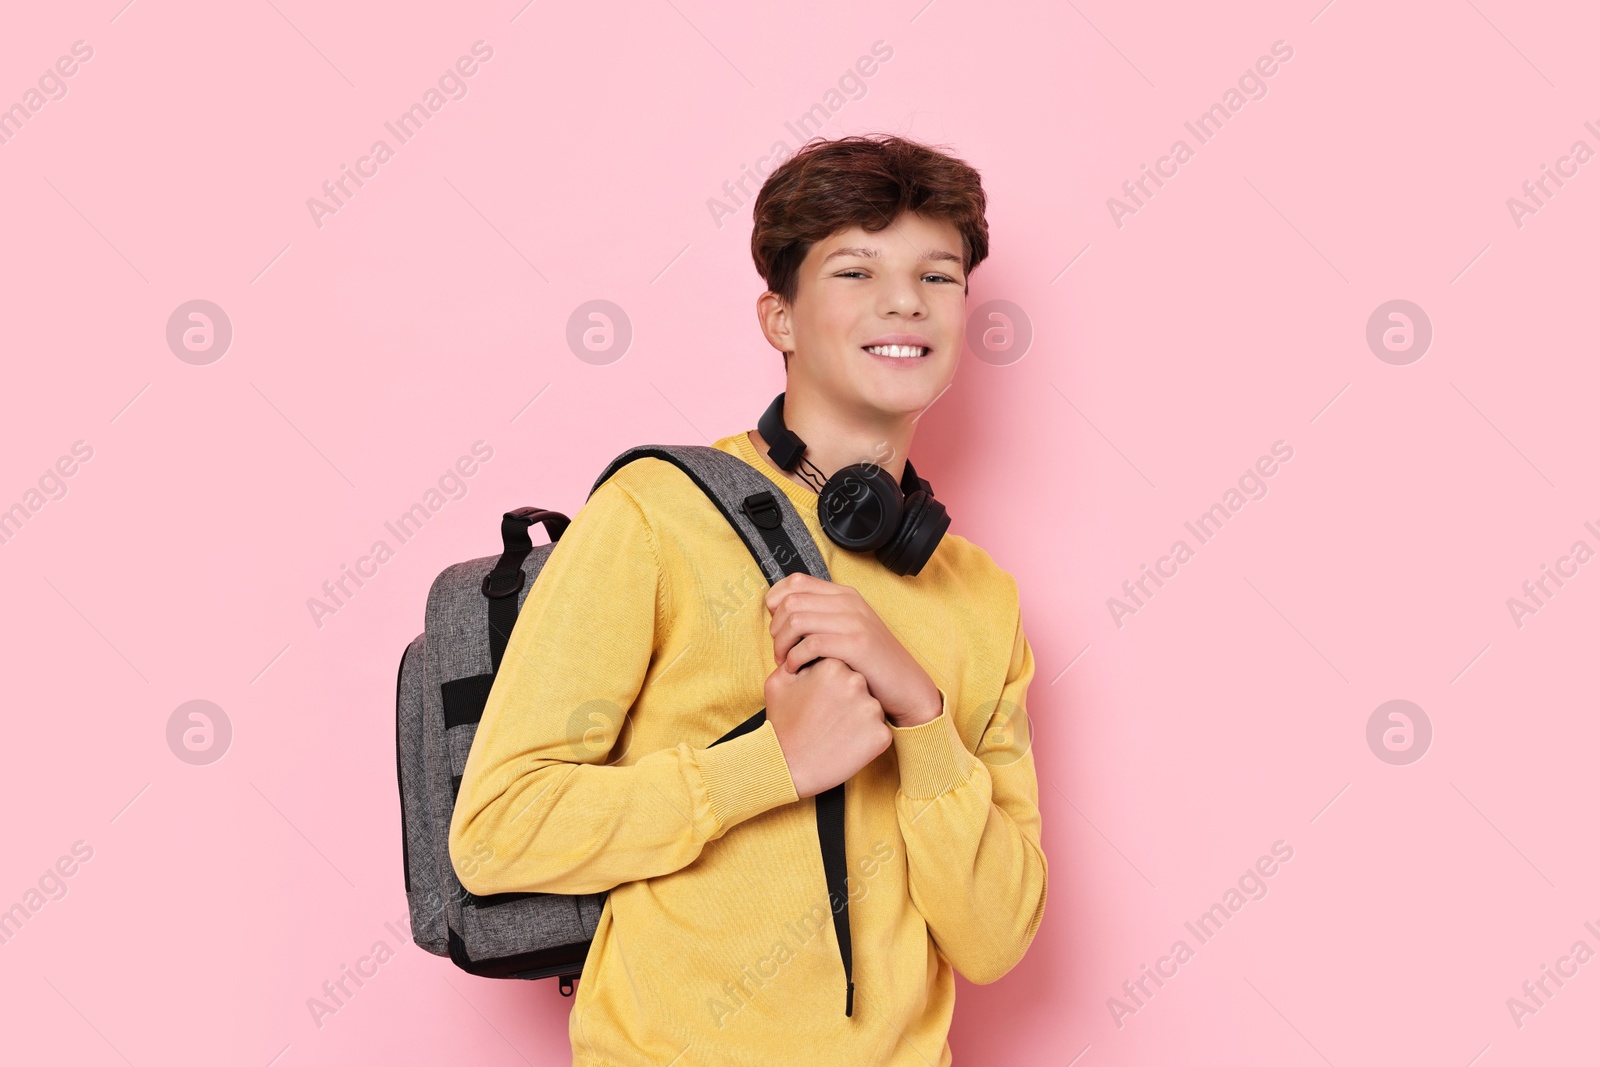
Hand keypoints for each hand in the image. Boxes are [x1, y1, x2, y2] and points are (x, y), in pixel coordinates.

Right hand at [764, 657, 891, 798]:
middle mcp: (856, 682)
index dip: (830, 684)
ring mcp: (871, 709)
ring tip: (835, 732)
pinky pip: (878, 731)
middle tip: (827, 717)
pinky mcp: (881, 735)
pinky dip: (866, 738)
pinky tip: (846, 745)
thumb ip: (794, 660)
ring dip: (858, 718)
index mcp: (833, 665)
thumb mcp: (777, 683)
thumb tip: (802, 650)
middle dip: (846, 698)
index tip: (820, 700)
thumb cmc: (781, 725)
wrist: (788, 767)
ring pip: (870, 707)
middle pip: (858, 685)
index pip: (841, 665)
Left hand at [765, 572, 941, 727]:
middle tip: (780, 652)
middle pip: (791, 602)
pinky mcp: (856, 645)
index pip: (795, 582)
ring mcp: (854, 622)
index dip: (775, 602)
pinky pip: (810, 644)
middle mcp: (849, 602)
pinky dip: (795, 659)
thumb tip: (781, 614)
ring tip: (786, 663)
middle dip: (776, 629)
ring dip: (782, 645)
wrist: (907, 685)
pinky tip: (797, 670)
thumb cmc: (871, 663)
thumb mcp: (847, 629)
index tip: (775, 625)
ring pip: (796, 621)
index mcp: (845, 594)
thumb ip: (821, 617)